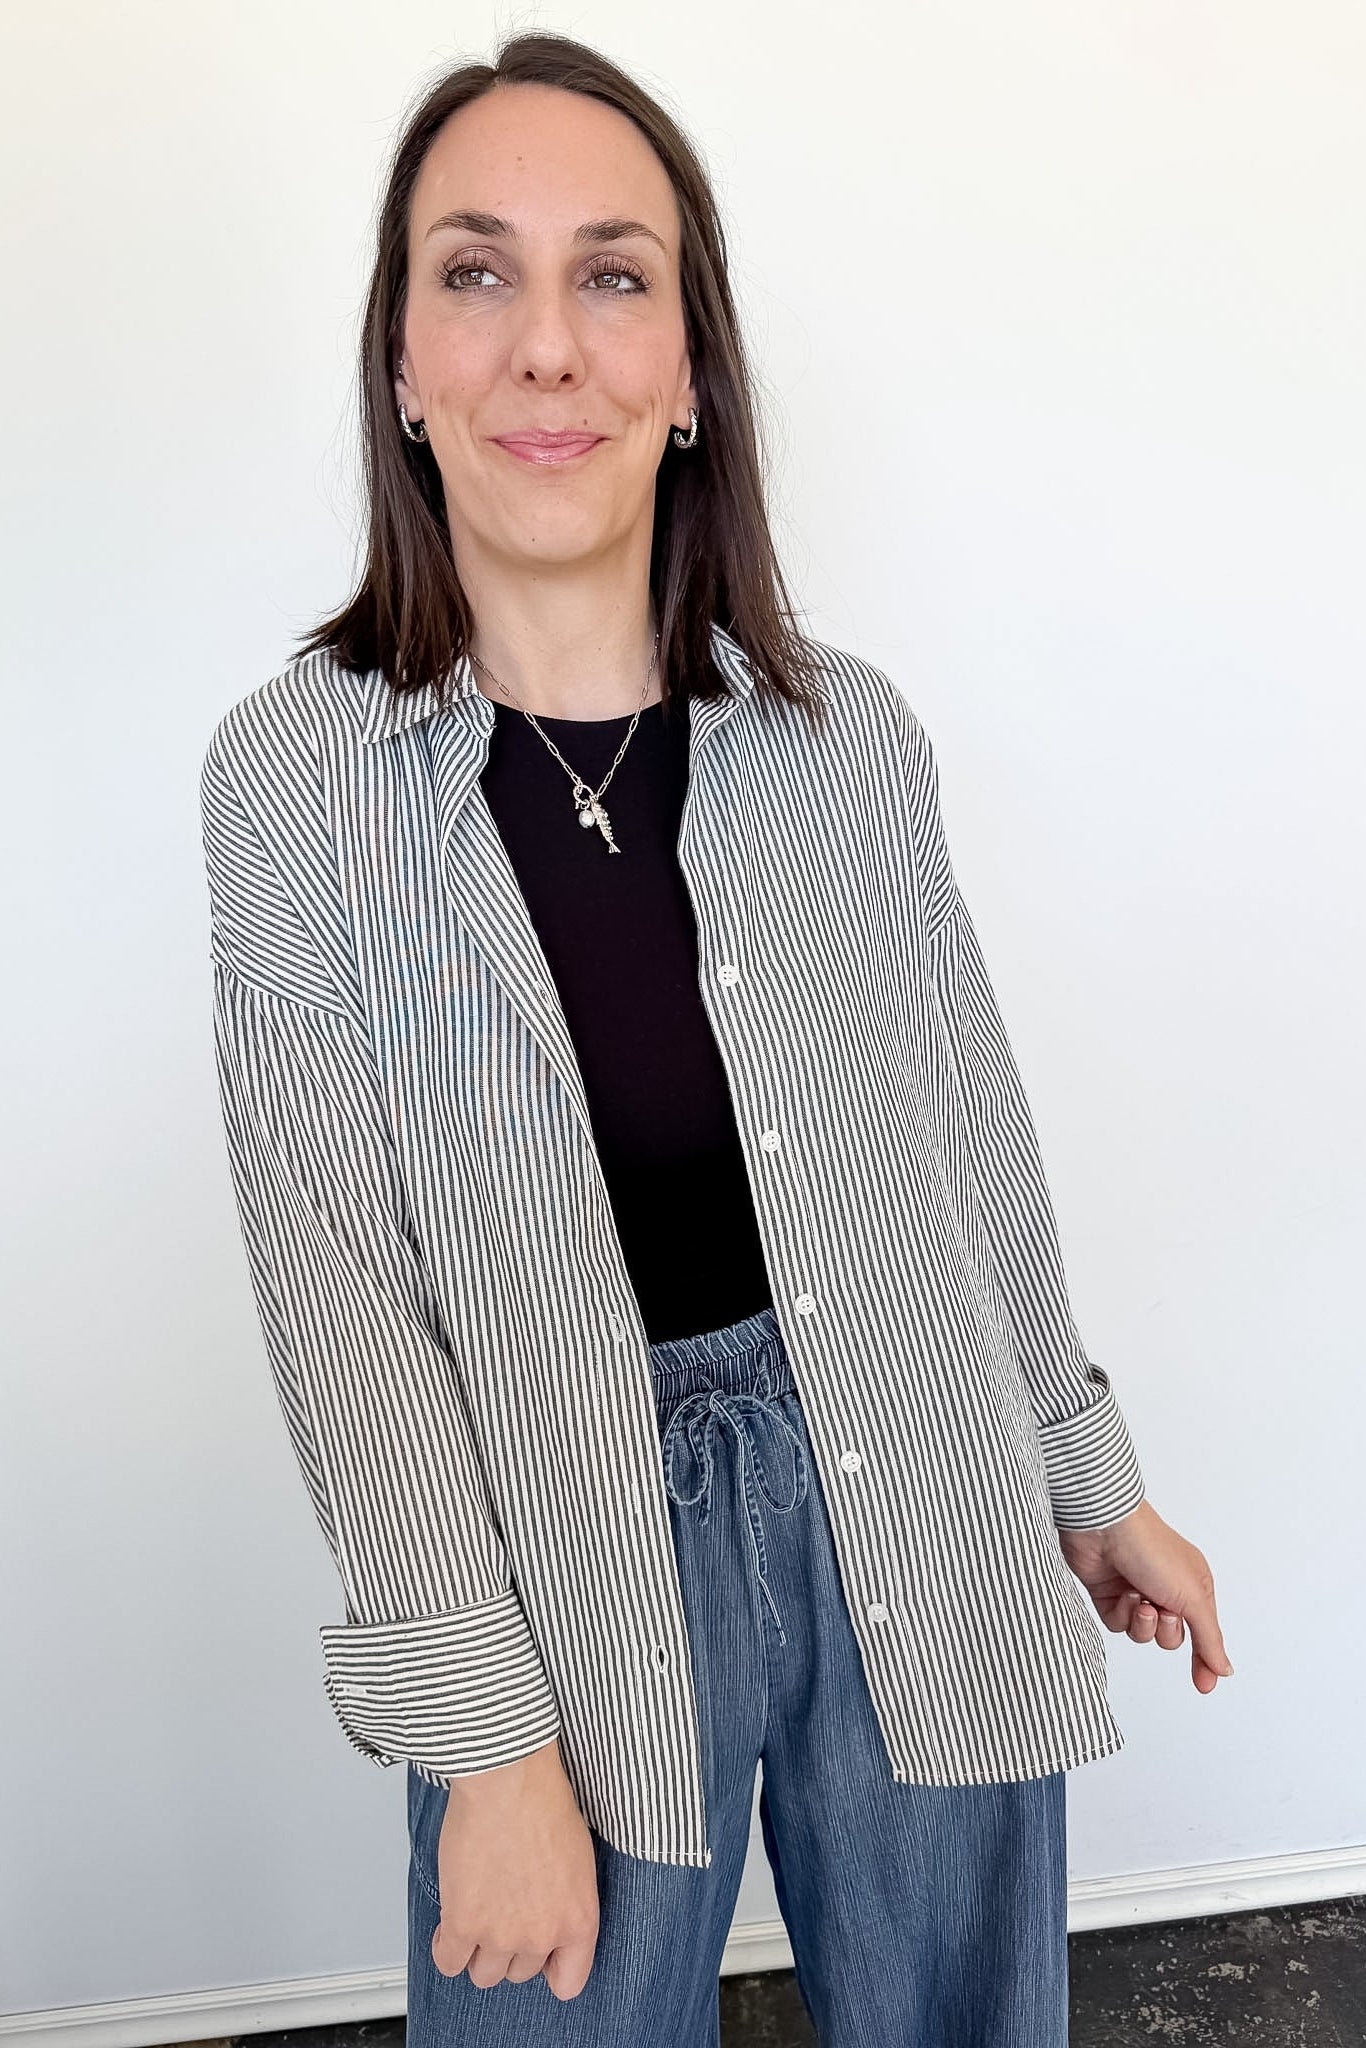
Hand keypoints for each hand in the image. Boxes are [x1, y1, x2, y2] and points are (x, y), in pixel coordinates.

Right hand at [432, 1736, 600, 2000]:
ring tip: (475, 1917)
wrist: (508, 1780)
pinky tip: (450, 1926)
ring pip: (484, 1974)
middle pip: (519, 1974)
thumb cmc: (543, 1802)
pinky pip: (448, 1962)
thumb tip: (546, 1909)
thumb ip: (565, 1899)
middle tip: (502, 1913)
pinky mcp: (463, 1925)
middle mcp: (542, 1936)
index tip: (540, 1957)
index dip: (550, 1969)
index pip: (568, 1982)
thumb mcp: (577, 1858)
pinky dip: (446, 1947)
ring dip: (478, 1950)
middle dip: (510, 1947)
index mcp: (578, 1921)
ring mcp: (501, 1935)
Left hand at [1057, 1498, 1234, 1693]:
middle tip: (1161, 1608)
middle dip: (1165, 1629)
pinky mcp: (1109, 1594)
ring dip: (1141, 1622)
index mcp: (1193, 1585)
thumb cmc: (1153, 1551)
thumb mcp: (1192, 1596)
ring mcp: (1136, 1591)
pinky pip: (1117, 1625)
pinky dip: (1120, 1614)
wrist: (1105, 1527)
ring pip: (1142, 1634)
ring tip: (1138, 1599)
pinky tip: (1121, 1593)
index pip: (1204, 1633)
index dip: (1205, 1660)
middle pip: (1171, 1638)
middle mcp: (1166, 1589)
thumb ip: (1209, 1637)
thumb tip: (1226, 1669)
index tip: (1203, 1686)